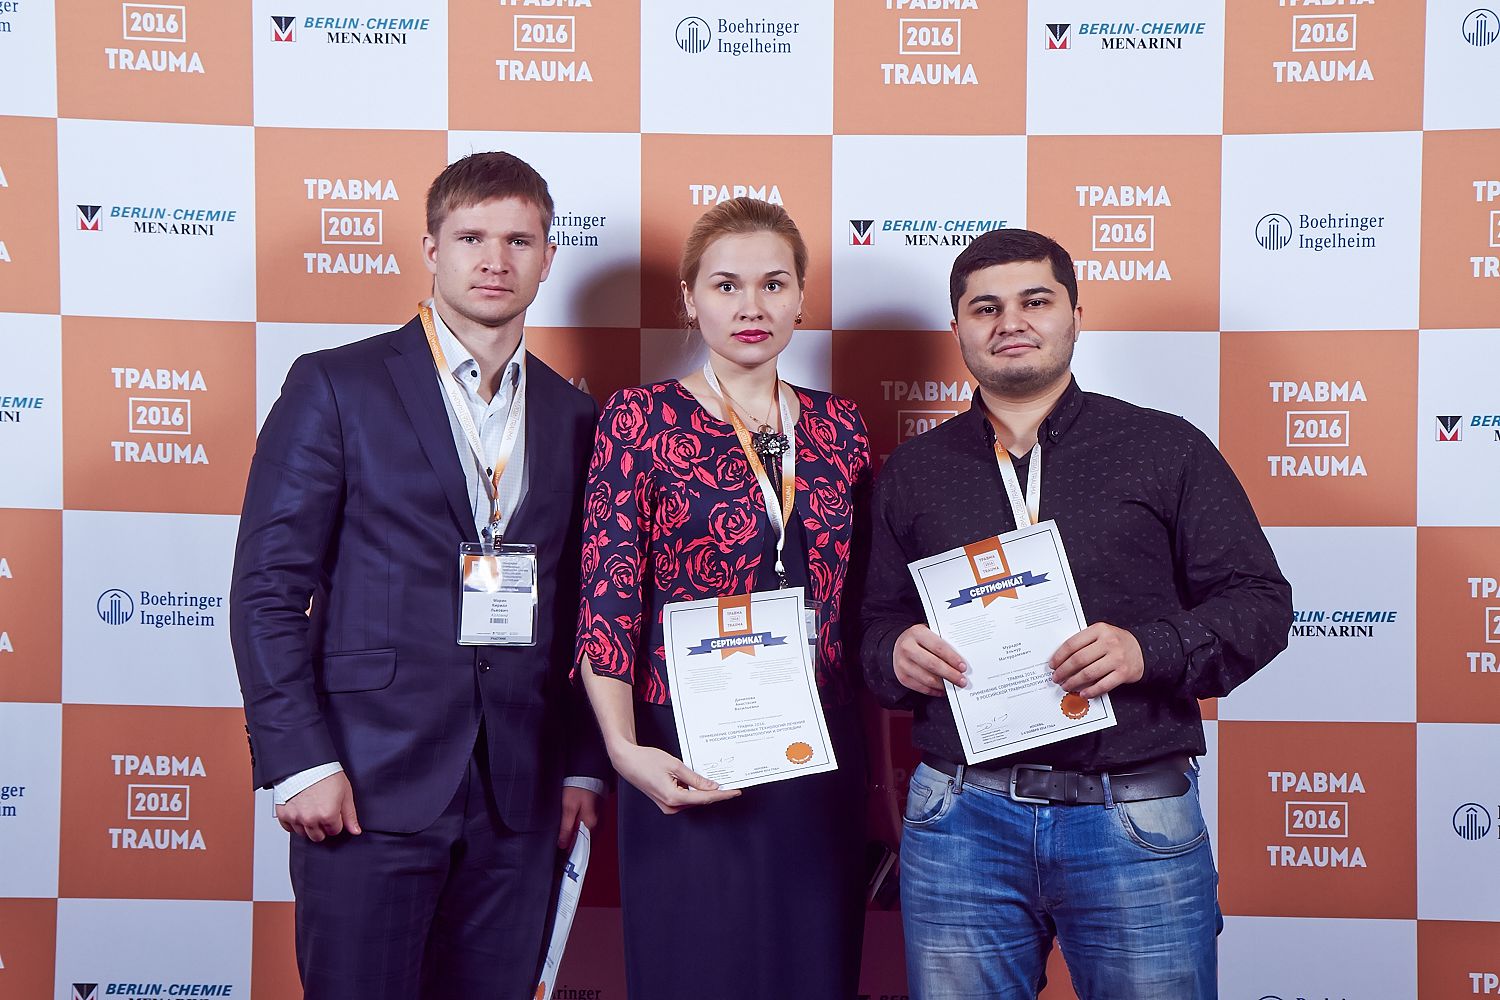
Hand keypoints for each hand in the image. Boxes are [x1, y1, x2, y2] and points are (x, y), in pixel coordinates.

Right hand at [275, 771, 360, 841]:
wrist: (306, 763)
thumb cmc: (326, 775)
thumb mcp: (345, 793)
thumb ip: (350, 815)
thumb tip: (355, 830)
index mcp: (327, 815)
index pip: (334, 831)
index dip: (336, 821)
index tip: (333, 811)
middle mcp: (310, 819)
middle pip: (318, 836)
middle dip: (323, 827)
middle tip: (322, 811)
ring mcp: (295, 817)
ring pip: (304, 834)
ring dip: (308, 825)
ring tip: (311, 809)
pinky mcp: (283, 814)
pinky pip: (289, 828)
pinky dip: (294, 822)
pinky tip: (300, 811)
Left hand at [558, 786, 600, 851]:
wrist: (587, 772)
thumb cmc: (578, 787)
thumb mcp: (568, 807)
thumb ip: (566, 827)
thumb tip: (563, 844)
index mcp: (590, 824)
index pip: (582, 846)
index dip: (572, 852)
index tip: (564, 855)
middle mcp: (598, 822)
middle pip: (587, 841)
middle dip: (576, 846)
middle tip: (564, 849)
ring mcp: (600, 817)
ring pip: (589, 834)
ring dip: (580, 838)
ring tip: (568, 839)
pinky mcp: (598, 811)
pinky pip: (591, 826)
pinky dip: (583, 830)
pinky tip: (576, 828)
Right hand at [609, 742, 740, 814]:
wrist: (627, 762)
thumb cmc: (647, 760)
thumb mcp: (675, 765)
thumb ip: (695, 778)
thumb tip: (712, 787)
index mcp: (673, 798)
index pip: (705, 798)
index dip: (722, 795)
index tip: (735, 792)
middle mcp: (671, 806)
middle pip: (700, 801)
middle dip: (716, 793)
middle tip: (732, 784)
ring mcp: (667, 806)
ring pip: (693, 800)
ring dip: (705, 792)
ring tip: (718, 781)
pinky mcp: (665, 802)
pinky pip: (685, 798)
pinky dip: (694, 791)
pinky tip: (701, 783)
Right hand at [892, 624, 966, 696]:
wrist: (900, 644)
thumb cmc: (920, 640)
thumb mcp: (930, 633)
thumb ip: (943, 643)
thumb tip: (960, 660)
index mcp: (917, 633)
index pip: (938, 647)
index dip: (952, 658)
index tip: (963, 667)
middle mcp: (907, 647)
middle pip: (932, 664)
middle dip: (950, 674)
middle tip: (962, 680)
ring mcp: (903, 663)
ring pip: (927, 679)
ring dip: (943, 685)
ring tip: (954, 685)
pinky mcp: (902, 676)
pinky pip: (921, 688)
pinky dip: (934, 691)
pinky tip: (942, 689)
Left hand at [1050, 623, 1143, 698]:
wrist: (1142, 649)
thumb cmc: (1116, 642)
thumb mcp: (1101, 634)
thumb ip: (1084, 642)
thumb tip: (1061, 660)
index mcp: (1099, 629)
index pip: (1072, 644)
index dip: (1059, 656)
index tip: (1052, 665)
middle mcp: (1109, 642)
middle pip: (1078, 660)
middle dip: (1063, 671)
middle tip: (1056, 678)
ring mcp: (1117, 658)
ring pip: (1088, 673)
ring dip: (1074, 682)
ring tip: (1067, 686)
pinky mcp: (1124, 673)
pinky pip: (1103, 685)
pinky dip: (1090, 691)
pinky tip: (1083, 693)